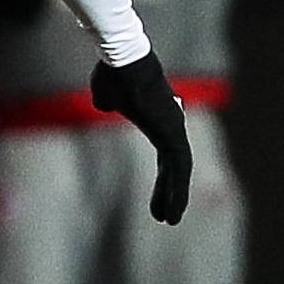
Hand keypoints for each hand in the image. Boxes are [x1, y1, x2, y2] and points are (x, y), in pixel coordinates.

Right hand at [91, 51, 191, 223]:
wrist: (122, 63)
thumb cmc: (113, 76)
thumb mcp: (104, 95)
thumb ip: (107, 103)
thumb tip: (105, 106)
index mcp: (159, 120)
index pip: (165, 158)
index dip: (162, 180)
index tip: (158, 200)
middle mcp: (173, 126)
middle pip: (174, 168)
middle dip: (169, 193)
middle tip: (165, 217)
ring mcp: (175, 130)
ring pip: (179, 172)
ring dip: (176, 198)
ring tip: (171, 220)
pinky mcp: (173, 135)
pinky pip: (179, 169)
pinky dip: (177, 191)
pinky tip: (174, 209)